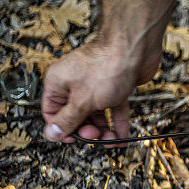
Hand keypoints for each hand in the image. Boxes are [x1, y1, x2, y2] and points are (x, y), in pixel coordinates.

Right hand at [41, 39, 160, 142]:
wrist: (136, 49)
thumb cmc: (107, 66)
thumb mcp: (82, 101)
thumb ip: (68, 119)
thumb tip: (52, 134)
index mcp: (59, 82)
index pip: (52, 112)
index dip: (62, 128)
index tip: (74, 139)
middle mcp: (75, 83)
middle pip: (76, 115)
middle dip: (86, 129)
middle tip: (96, 136)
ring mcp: (96, 85)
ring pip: (96, 114)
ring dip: (103, 130)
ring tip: (111, 139)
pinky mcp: (115, 86)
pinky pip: (113, 109)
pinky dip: (117, 122)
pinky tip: (122, 135)